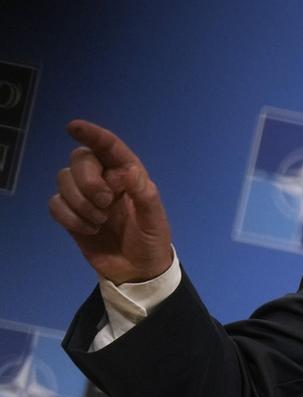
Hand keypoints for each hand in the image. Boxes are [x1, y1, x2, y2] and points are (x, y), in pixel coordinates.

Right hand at [49, 120, 173, 284]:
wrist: (137, 269)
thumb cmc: (151, 238)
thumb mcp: (154, 218)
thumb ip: (144, 194)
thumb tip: (129, 171)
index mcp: (128, 172)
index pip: (108, 146)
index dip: (91, 134)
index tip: (73, 126)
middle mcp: (104, 179)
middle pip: (79, 160)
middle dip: (88, 181)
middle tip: (106, 203)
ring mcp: (85, 196)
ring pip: (63, 180)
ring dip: (79, 202)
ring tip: (100, 221)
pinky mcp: (71, 215)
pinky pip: (55, 204)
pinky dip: (69, 217)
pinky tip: (89, 229)